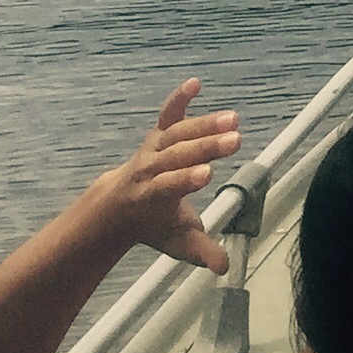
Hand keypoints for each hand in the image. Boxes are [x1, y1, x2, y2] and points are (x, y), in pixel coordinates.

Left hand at [85, 80, 239, 272]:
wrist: (118, 205)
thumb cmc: (153, 225)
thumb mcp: (177, 243)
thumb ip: (201, 253)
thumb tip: (225, 268)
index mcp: (151, 196)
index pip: (168, 185)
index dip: (185, 178)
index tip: (207, 174)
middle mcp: (148, 168)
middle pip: (175, 153)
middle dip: (203, 146)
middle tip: (234, 140)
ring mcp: (152, 149)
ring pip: (177, 133)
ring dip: (204, 124)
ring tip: (233, 119)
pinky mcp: (158, 134)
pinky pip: (168, 114)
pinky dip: (180, 98)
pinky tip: (195, 83)